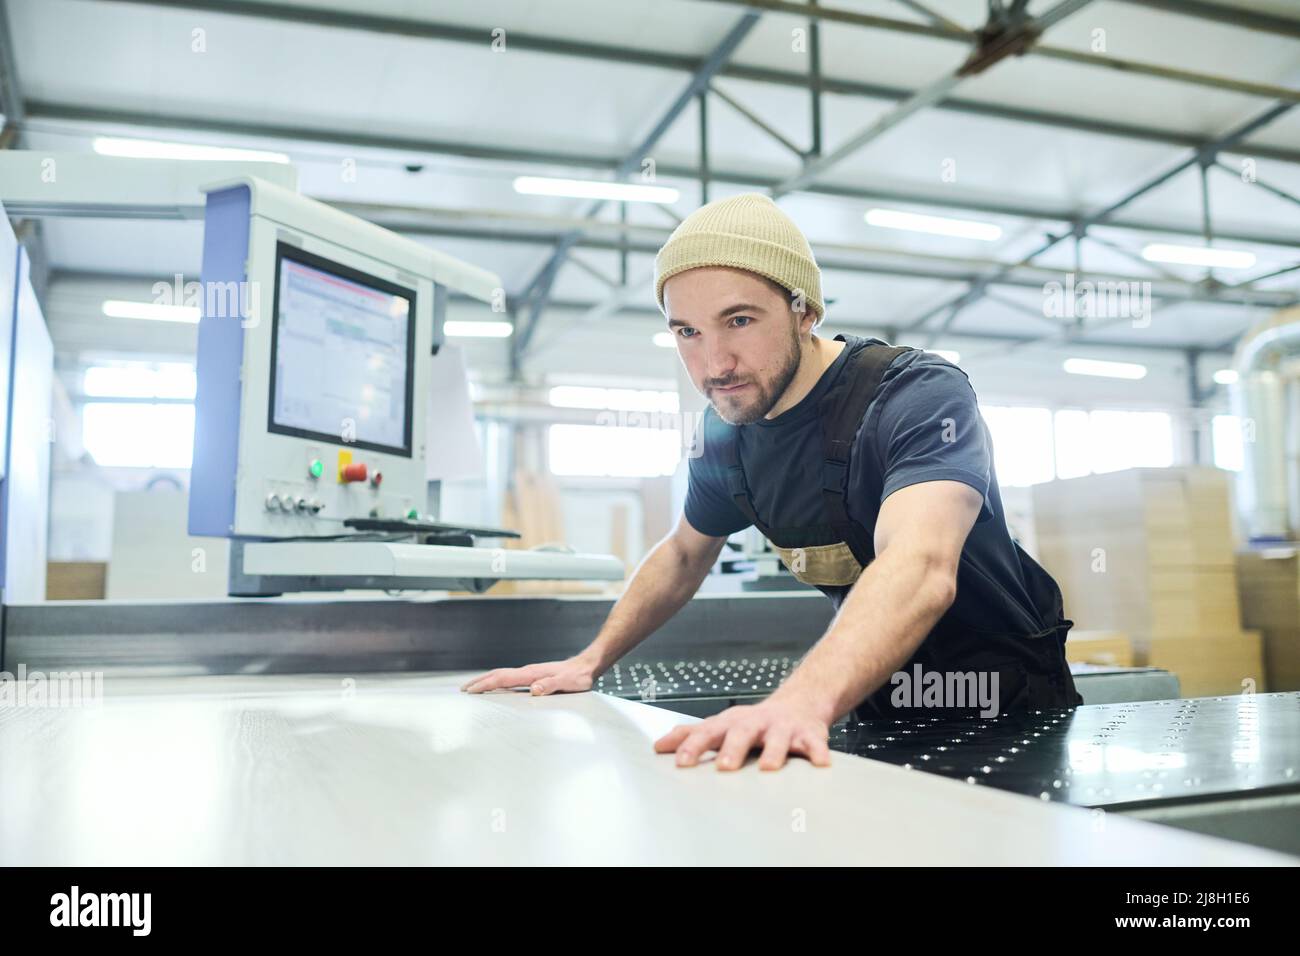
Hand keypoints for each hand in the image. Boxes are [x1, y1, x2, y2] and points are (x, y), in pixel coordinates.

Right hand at [460, 657, 596, 695]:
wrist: (587, 665)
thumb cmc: (578, 677)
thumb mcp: (567, 683)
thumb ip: (551, 686)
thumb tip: (534, 690)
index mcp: (532, 674)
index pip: (503, 679)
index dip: (485, 685)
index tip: (470, 691)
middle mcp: (528, 672)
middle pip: (498, 675)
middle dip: (479, 682)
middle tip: (463, 690)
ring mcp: (530, 673)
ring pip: (503, 675)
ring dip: (486, 681)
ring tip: (473, 687)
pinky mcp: (534, 676)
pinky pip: (510, 678)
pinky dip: (498, 682)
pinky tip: (497, 687)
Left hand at [653, 697, 832, 770]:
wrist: (798, 704)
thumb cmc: (753, 723)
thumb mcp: (722, 725)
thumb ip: (691, 735)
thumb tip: (658, 746)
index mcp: (732, 722)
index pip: (709, 732)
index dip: (694, 746)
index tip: (681, 763)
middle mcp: (756, 722)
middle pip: (742, 732)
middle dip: (733, 748)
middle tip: (724, 767)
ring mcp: (783, 728)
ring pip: (778, 738)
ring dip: (774, 751)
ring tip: (768, 767)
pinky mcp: (809, 735)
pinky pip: (815, 743)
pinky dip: (818, 752)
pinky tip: (820, 764)